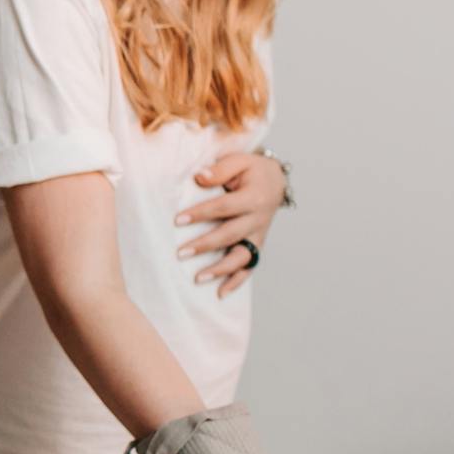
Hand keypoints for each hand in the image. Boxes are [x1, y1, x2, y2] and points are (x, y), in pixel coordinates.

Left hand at [174, 151, 286, 298]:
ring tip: (198, 279)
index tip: (178, 220)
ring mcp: (259, 235)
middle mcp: (259, 219)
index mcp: (254, 197)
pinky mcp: (257, 245)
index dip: (201, 213)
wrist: (275, 180)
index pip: (224, 207)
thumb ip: (220, 169)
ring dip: (220, 270)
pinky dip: (237, 281)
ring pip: (242, 257)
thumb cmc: (252, 170)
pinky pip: (249, 267)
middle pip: (230, 235)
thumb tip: (199, 178)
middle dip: (205, 245)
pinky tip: (220, 293)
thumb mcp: (239, 160)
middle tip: (181, 253)